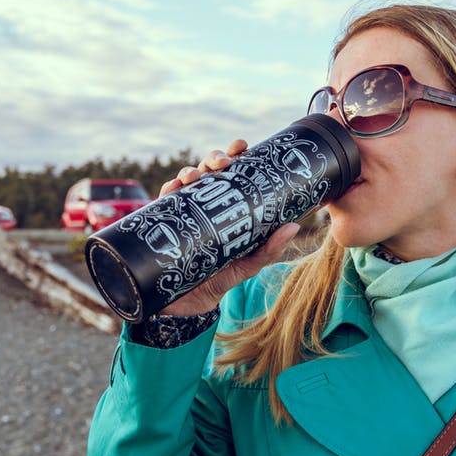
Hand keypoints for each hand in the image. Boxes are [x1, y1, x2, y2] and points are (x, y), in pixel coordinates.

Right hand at [157, 140, 300, 316]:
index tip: (243, 146)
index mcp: (224, 208)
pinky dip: (168, 189)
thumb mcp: (245, 267)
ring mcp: (182, 212)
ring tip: (196, 176)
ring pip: (185, 180)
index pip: (230, 175)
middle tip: (223, 162)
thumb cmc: (214, 283)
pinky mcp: (162, 223)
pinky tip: (175, 187)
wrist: (181, 309)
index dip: (235, 155)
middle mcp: (202, 206)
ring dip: (191, 171)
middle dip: (214, 158)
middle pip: (207, 171)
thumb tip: (294, 226)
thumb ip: (267, 249)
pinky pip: (163, 200)